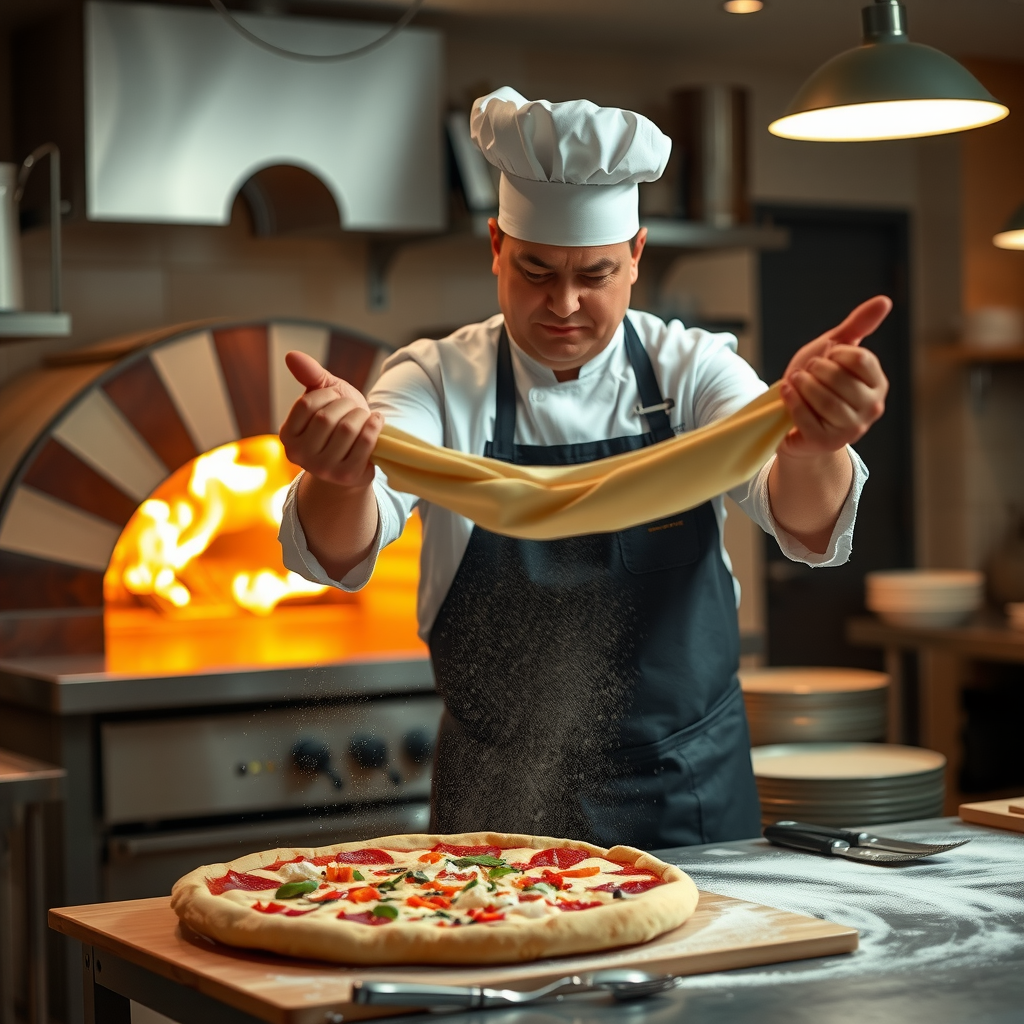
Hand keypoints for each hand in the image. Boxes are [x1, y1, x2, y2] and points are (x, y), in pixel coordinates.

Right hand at [280, 351, 382, 488]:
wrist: (356, 458)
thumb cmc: (338, 422)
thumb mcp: (324, 396)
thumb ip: (310, 375)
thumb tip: (291, 355)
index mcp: (287, 435)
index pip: (306, 404)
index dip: (327, 395)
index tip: (335, 398)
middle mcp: (300, 456)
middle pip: (326, 417)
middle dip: (346, 405)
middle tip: (353, 409)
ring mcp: (323, 469)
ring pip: (347, 429)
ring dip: (361, 415)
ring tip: (363, 416)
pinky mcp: (347, 476)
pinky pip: (365, 442)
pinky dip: (375, 425)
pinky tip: (376, 421)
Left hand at [778, 295, 890, 458]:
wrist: (794, 416)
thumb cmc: (818, 380)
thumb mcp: (835, 349)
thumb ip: (858, 326)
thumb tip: (885, 300)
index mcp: (878, 383)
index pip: (859, 359)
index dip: (835, 353)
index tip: (826, 357)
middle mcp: (872, 408)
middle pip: (839, 379)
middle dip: (815, 370)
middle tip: (806, 371)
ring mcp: (852, 429)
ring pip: (825, 401)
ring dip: (803, 386)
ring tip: (796, 381)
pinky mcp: (828, 442)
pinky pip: (808, 419)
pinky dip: (793, 403)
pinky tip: (787, 393)